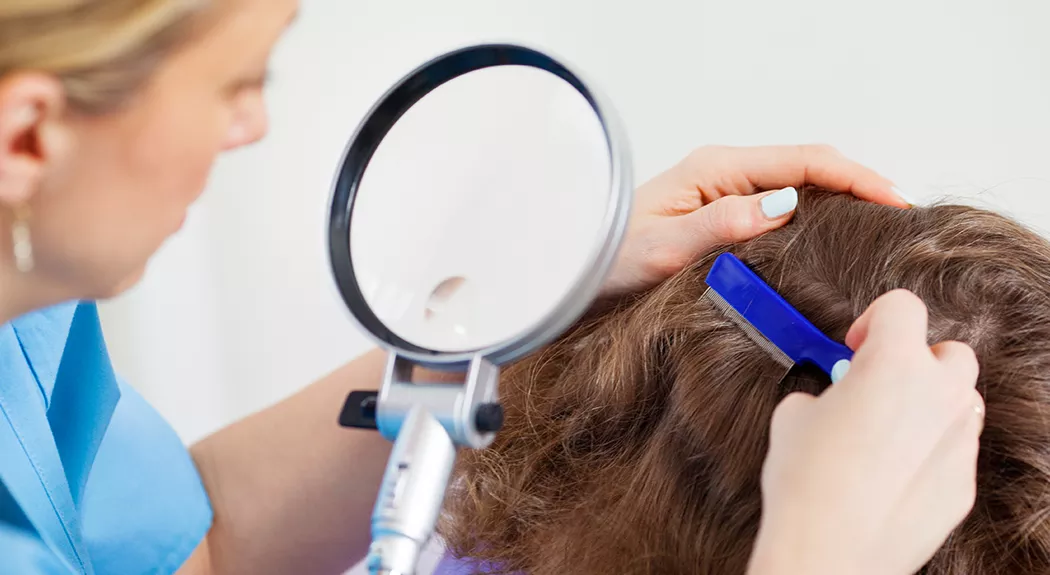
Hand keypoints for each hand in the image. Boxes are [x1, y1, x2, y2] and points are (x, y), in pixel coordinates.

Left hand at [601, 145, 912, 296]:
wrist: (577, 268)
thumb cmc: (609, 258)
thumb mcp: (663, 249)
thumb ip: (720, 227)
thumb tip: (780, 209)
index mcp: (716, 169)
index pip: (804, 161)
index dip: (855, 178)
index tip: (896, 201)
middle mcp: (724, 172)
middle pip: (809, 167)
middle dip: (858, 185)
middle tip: (902, 218)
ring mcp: (723, 191)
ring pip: (797, 186)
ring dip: (839, 200)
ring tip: (879, 227)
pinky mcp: (720, 213)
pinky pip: (778, 206)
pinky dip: (813, 216)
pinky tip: (830, 238)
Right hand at [748, 290, 983, 574]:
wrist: (826, 550)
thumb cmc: (805, 480)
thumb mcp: (793, 415)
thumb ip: (825, 391)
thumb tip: (832, 398)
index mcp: (894, 364)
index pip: (902, 307)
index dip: (873, 319)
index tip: (854, 344)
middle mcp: (938, 395)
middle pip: (950, 351)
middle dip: (916, 359)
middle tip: (877, 382)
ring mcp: (958, 441)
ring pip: (960, 400)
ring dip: (930, 402)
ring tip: (887, 427)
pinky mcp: (962, 483)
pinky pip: (954, 448)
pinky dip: (931, 448)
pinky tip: (892, 471)